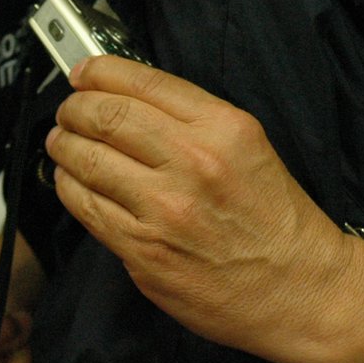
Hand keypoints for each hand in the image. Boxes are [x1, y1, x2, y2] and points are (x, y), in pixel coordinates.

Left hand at [45, 56, 353, 360]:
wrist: (300, 290)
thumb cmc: (277, 222)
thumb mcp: (250, 145)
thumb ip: (192, 119)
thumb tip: (129, 99)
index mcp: (223, 129)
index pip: (142, 82)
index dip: (100, 72)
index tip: (84, 74)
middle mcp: (193, 163)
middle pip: (106, 115)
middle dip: (75, 107)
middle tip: (69, 110)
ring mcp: (165, 209)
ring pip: (86, 159)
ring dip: (64, 145)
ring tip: (63, 143)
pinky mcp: (144, 251)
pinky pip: (86, 207)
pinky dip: (69, 186)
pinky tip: (72, 180)